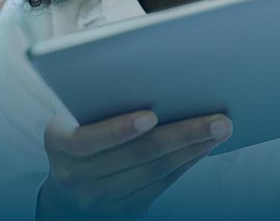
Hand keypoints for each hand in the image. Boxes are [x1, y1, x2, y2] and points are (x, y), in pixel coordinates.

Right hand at [36, 110, 232, 219]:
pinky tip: (205, 145)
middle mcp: (75, 176)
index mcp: (59, 143)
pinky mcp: (123, 211)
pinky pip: (161, 185)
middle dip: (181, 135)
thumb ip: (101, 98)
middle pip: (136, 156)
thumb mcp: (74, 115)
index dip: (119, 130)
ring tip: (220, 128)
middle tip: (217, 118)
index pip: (88, 140)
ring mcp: (99, 198)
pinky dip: (187, 162)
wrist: (67, 186)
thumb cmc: (80, 129)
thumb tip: (158, 71)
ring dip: (193, 148)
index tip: (151, 115)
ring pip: (154, 172)